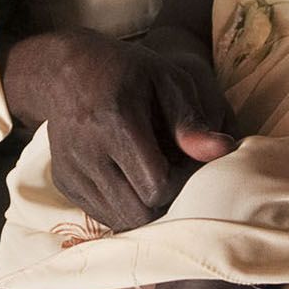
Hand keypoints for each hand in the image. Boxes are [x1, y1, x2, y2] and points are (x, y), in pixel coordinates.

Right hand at [11, 29, 235, 230]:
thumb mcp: (165, 79)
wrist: (65, 69)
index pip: (159, 186)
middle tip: (172, 173)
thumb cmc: (127, 71)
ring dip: (144, 207)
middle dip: (165, 202)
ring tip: (152, 176)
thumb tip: (223, 150)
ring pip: (120, 220)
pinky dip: (122, 206)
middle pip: (139, 212)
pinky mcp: (64, 182)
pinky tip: (130, 179)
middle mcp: (88, 151)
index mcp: (117, 123)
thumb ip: (191, 119)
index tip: (187, 162)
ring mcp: (72, 170)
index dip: (182, 182)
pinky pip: (102, 214)